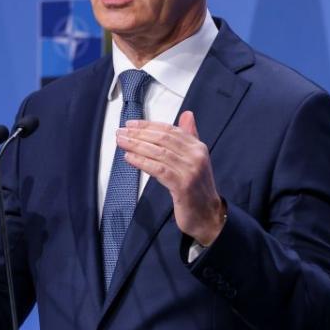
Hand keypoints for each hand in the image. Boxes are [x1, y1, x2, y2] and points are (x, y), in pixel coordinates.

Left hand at [117, 111, 225, 245]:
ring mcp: (190, 170)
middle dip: (139, 134)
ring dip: (136, 146)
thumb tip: (187, 114)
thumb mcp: (194, 159)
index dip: (148, 126)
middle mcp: (196, 156)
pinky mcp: (183, 185)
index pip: (170, 130)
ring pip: (158, 152)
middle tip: (121, 132)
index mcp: (198, 147)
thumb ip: (188, 137)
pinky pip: (158, 169)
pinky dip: (142, 162)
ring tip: (122, 143)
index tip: (130, 124)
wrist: (207, 215)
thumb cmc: (196, 188)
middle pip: (162, 139)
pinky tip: (129, 158)